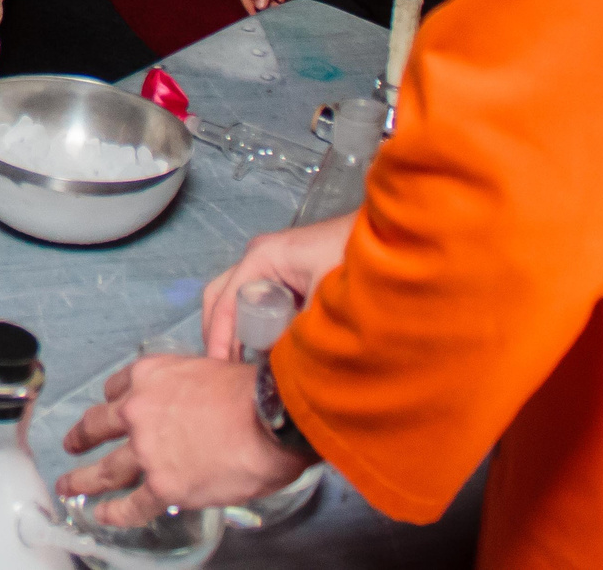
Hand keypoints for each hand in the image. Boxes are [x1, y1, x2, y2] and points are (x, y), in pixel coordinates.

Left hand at [56, 355, 312, 525]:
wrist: (268, 416)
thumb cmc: (251, 390)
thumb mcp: (210, 366)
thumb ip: (191, 386)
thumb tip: (200, 403)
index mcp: (149, 376)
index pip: (117, 388)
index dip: (114, 401)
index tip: (111, 409)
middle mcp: (138, 410)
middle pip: (97, 425)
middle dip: (81, 436)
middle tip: (72, 444)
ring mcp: (147, 450)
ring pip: (105, 470)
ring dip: (83, 479)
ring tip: (70, 486)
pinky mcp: (163, 485)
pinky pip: (131, 504)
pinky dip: (115, 513)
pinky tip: (104, 515)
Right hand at [200, 216, 351, 358]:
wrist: (387, 235)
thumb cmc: (353, 253)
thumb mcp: (328, 294)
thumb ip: (306, 329)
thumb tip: (286, 367)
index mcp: (261, 257)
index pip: (226, 301)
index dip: (219, 337)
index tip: (218, 368)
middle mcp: (257, 257)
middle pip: (220, 296)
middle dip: (216, 332)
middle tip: (222, 368)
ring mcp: (269, 263)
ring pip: (234, 296)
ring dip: (232, 327)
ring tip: (237, 363)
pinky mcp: (284, 271)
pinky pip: (254, 298)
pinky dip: (249, 321)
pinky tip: (260, 346)